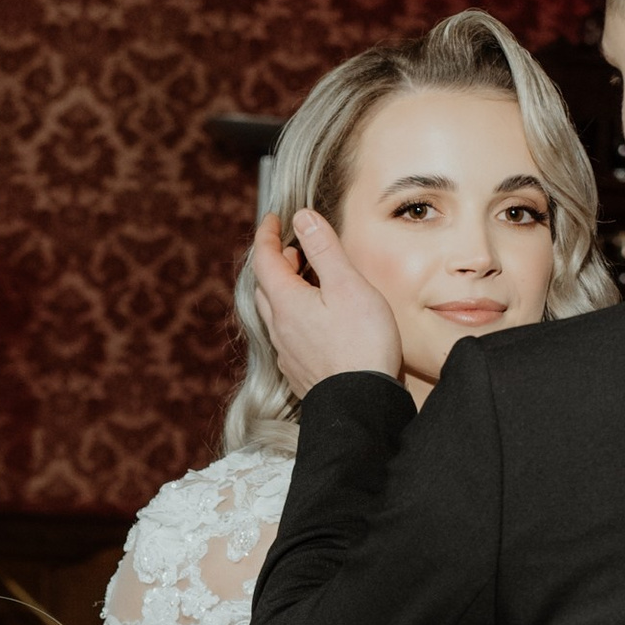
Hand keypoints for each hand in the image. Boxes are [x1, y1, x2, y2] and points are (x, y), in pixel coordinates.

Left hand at [250, 207, 403, 397]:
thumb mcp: (347, 286)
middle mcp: (279, 327)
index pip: (264, 259)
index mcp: (286, 302)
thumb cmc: (361, 345)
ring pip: (274, 313)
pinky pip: (286, 335)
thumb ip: (324, 250)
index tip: (273, 219)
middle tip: (293, 248)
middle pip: (265, 286)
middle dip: (275, 262)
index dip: (266, 235)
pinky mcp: (299, 371)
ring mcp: (287, 352)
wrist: (361, 406)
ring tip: (306, 282)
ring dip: (283, 291)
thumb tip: (302, 218)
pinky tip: (315, 321)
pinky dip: (293, 316)